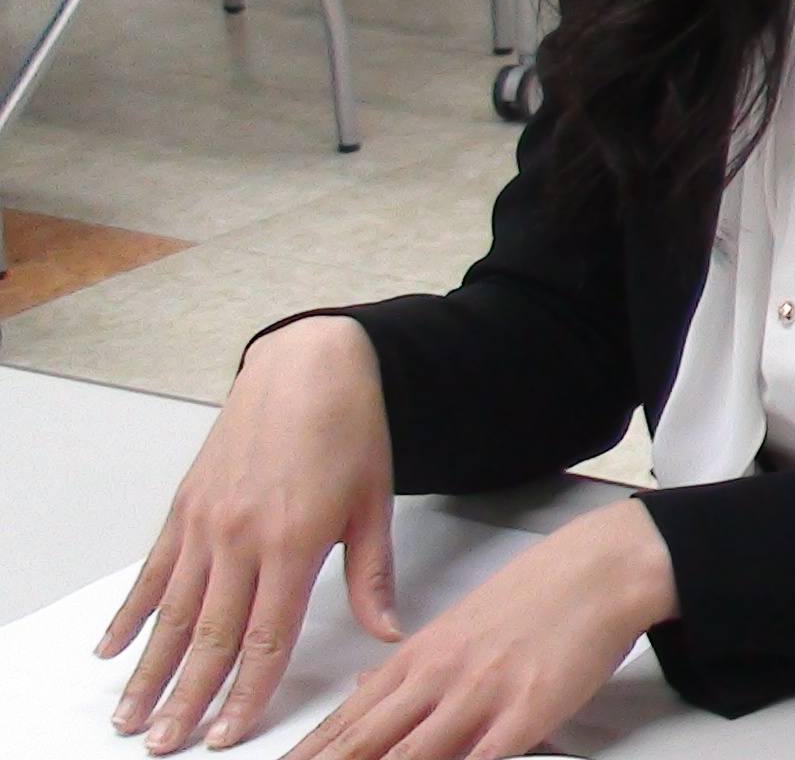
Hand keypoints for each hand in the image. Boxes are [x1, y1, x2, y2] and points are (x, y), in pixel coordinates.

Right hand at [105, 317, 398, 751]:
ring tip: (131, 717)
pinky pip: (153, 572)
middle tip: (164, 744)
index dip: (247, 692)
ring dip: (149, 670)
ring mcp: (206, 523)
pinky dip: (131, 614)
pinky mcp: (185, 507)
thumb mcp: (374, 502)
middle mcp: (242, 538)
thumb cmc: (350, 429)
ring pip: (172, 613)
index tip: (227, 734)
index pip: (267, 637)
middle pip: (210, 636)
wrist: (308, 365)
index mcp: (295, 543)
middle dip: (187, 698)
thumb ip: (373, 575)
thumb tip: (387, 633)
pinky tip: (114, 650)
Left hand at [276, 499, 673, 759]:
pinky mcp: (524, 715)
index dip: (309, 754)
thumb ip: (411, 662)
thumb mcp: (460, 620)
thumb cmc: (541, 590)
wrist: (604, 567)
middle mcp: (439, 678)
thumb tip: (363, 685)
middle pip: (362, 743)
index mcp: (419, 656)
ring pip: (408, 757)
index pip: (346, 719)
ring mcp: (480, 697)